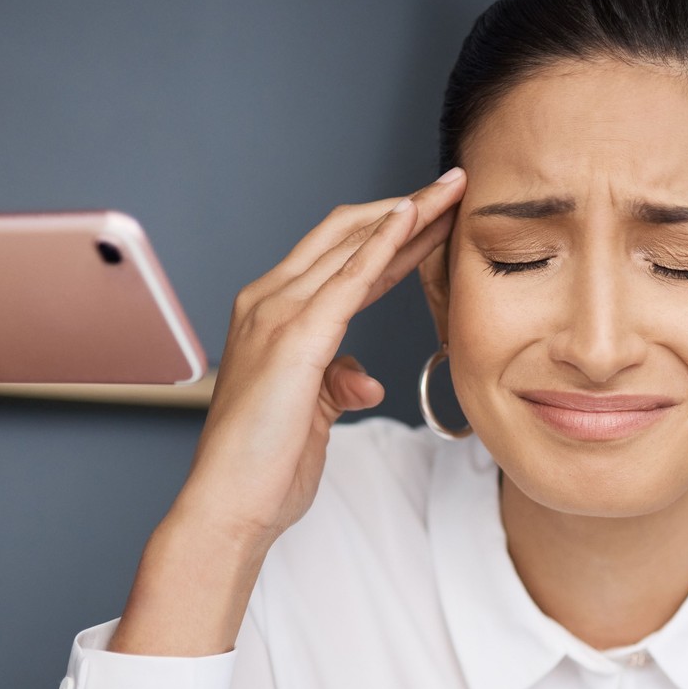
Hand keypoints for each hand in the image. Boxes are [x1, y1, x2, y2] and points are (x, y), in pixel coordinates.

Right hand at [113, 168, 466, 655]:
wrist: (231, 502)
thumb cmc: (265, 464)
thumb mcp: (314, 413)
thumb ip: (339, 383)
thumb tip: (365, 381)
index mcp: (273, 315)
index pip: (341, 257)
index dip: (392, 232)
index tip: (438, 213)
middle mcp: (269, 302)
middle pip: (347, 234)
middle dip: (406, 206)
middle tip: (456, 186)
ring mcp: (278, 315)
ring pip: (351, 243)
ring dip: (407, 213)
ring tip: (451, 191)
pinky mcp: (295, 338)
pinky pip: (347, 279)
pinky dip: (380, 244)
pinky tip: (411, 218)